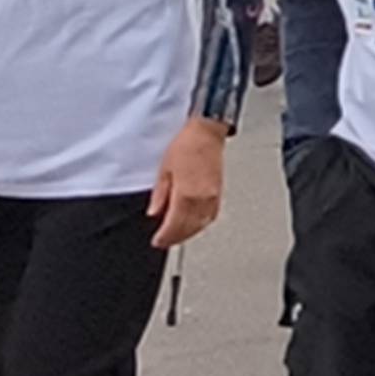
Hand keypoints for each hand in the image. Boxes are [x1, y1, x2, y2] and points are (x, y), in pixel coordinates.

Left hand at [150, 120, 229, 248]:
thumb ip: (160, 195)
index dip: (164, 237)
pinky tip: (194, 224)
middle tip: (164, 242)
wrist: (206, 133)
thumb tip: (155, 212)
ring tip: (177, 236)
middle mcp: (202, 199)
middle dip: (175, 238)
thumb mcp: (164, 169)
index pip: (175, 225)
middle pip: (188, 229)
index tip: (157, 241)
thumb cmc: (186, 145)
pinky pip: (210, 217)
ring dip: (188, 234)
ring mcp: (213, 198)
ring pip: (201, 225)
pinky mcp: (219, 194)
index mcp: (187, 194)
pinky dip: (200, 224)